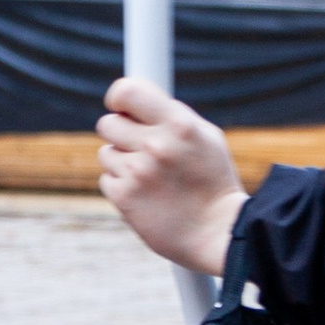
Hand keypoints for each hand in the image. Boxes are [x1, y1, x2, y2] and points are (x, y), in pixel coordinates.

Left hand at [96, 75, 244, 279]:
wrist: (218, 234)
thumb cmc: (213, 182)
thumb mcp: (206, 138)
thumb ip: (172, 116)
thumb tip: (136, 102)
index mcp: (179, 125)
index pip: (127, 91)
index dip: (118, 97)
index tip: (121, 107)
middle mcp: (156, 145)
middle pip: (108, 123)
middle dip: (120, 133)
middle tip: (141, 148)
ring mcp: (137, 173)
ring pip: (106, 153)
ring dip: (123, 162)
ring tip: (151, 177)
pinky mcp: (124, 198)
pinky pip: (107, 179)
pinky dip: (122, 186)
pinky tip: (146, 195)